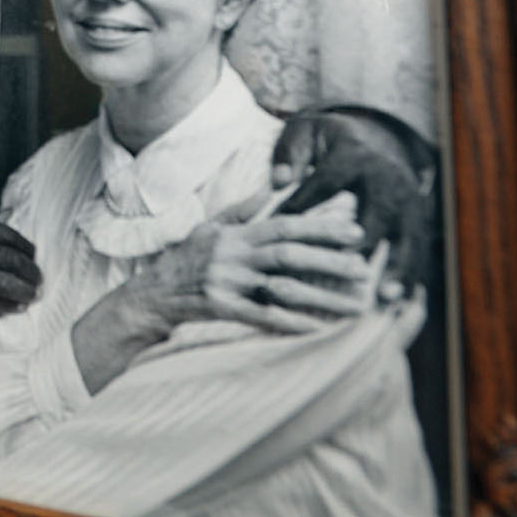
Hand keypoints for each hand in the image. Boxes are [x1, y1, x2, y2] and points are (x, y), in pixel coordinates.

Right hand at [126, 209, 373, 336]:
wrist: (151, 294)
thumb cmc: (185, 260)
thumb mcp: (210, 226)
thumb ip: (242, 209)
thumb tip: (272, 186)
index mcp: (235, 234)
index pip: (284, 225)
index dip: (321, 228)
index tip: (356, 232)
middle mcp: (232, 255)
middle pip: (288, 255)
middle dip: (330, 261)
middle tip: (364, 270)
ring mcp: (225, 282)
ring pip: (281, 288)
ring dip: (322, 298)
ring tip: (355, 306)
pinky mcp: (219, 307)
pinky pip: (261, 316)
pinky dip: (291, 323)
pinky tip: (319, 329)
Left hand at [272, 107, 435, 292]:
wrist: (375, 135)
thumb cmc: (328, 141)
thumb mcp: (304, 133)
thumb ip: (288, 155)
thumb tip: (279, 181)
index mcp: (353, 155)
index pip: (325, 182)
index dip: (302, 206)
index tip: (281, 235)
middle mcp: (386, 177)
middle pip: (377, 211)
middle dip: (364, 242)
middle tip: (348, 270)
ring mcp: (409, 198)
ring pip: (408, 235)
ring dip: (398, 267)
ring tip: (384, 297)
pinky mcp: (420, 217)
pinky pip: (420, 249)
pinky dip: (411, 275)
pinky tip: (399, 302)